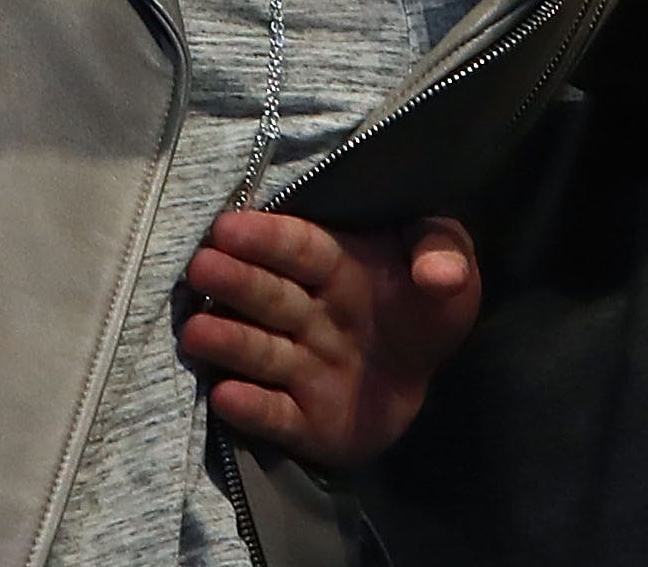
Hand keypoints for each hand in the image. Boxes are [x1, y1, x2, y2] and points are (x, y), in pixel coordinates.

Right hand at [181, 210, 481, 470]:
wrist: (426, 378)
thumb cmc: (427, 308)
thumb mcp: (451, 268)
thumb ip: (444, 256)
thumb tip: (438, 273)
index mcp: (341, 268)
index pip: (301, 248)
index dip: (267, 238)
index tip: (228, 227)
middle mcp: (313, 316)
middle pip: (271, 297)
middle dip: (236, 282)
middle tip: (200, 268)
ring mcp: (305, 368)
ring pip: (262, 352)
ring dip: (230, 342)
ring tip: (195, 330)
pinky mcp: (305, 420)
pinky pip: (276, 414)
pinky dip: (252, 408)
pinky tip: (226, 395)